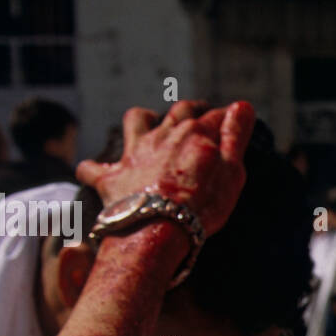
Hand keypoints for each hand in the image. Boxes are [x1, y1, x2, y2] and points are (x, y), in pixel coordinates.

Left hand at [75, 100, 254, 235]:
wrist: (158, 230)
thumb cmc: (201, 204)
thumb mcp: (231, 172)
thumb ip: (235, 137)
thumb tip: (243, 105)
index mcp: (194, 133)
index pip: (214, 117)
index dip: (225, 117)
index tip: (232, 120)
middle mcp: (162, 136)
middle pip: (178, 113)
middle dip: (190, 111)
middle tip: (198, 116)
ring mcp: (135, 154)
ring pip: (135, 122)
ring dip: (142, 120)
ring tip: (148, 124)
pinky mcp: (112, 178)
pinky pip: (94, 169)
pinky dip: (93, 168)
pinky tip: (93, 170)